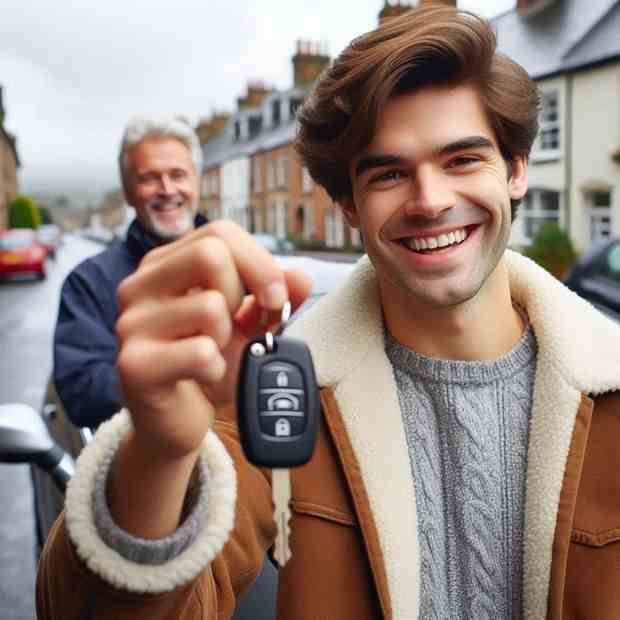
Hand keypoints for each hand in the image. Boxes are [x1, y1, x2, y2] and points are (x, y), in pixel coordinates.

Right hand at [115, 220, 311, 461]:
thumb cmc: (205, 364)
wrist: (175, 421)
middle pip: (210, 253)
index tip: (276, 297)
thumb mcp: (246, 325)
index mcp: (165, 266)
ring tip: (212, 352)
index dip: (259, 262)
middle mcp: (140, 286)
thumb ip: (273, 298)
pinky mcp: (134, 364)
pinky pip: (201, 352)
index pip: (219, 233)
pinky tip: (203, 376)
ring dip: (228, 338)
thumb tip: (301, 277)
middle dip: (243, 293)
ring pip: (210, 306)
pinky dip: (217, 370)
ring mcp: (132, 324)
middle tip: (242, 325)